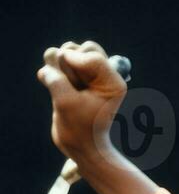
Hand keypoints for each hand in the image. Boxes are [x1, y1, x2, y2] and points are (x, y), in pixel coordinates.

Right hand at [36, 40, 127, 165]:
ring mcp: (86, 76)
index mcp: (113, 81)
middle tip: (72, 88)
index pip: (91, 54)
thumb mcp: (67, 103)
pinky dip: (50, 74)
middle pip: (80, 48)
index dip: (75, 63)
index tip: (70, 82)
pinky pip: (55, 64)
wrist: (79, 146)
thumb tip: (51, 53)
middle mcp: (102, 75)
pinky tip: (54, 91)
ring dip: (58, 69)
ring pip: (66, 53)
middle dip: (68, 64)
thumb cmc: (80, 128)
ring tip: (64, 91)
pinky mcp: (71, 80)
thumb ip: (57, 78)